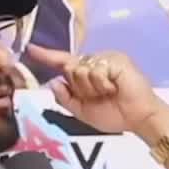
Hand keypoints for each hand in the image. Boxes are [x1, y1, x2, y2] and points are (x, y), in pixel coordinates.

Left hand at [48, 50, 168, 137]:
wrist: (137, 119)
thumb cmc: (114, 115)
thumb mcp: (82, 111)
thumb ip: (65, 98)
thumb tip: (52, 82)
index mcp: (85, 74)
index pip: (62, 62)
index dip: (46, 56)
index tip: (30, 49)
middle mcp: (93, 62)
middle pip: (69, 69)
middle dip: (80, 88)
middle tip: (99, 97)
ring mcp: (105, 58)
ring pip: (80, 70)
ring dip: (91, 88)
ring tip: (109, 92)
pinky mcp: (115, 59)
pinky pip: (95, 70)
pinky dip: (102, 85)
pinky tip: (115, 88)